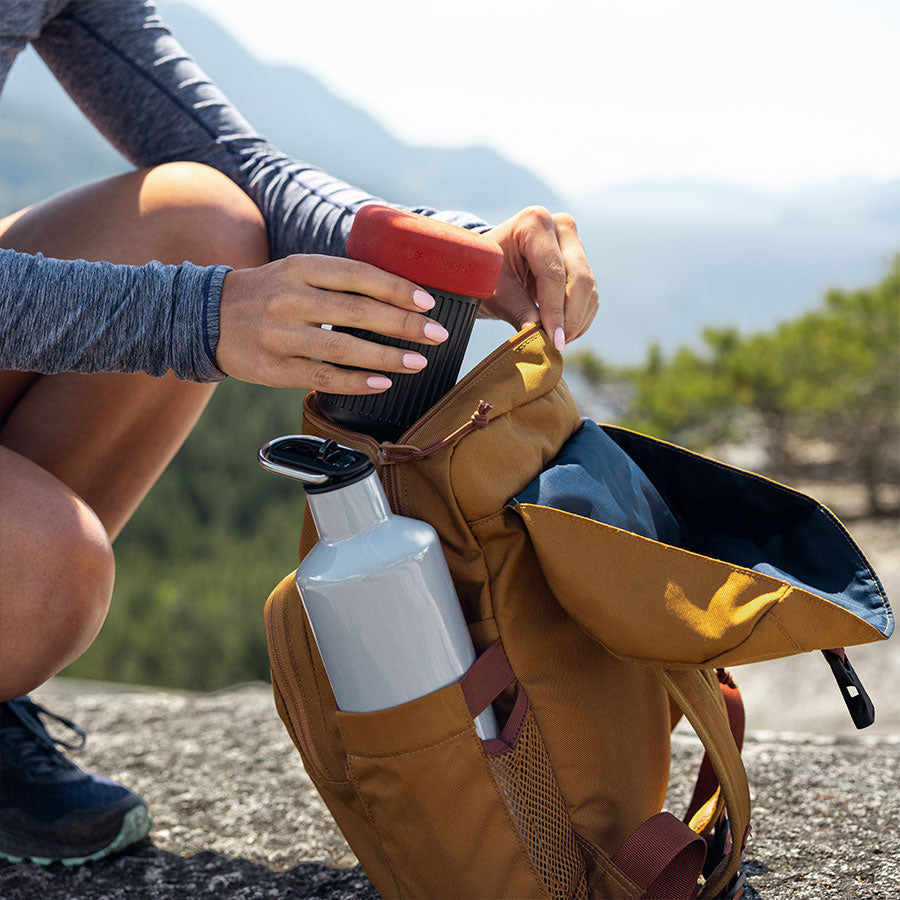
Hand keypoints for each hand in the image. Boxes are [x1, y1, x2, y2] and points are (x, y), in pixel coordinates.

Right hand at [216, 254, 448, 391]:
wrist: (206, 317)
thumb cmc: (267, 293)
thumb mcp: (296, 271)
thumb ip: (339, 279)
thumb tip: (399, 294)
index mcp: (300, 267)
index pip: (358, 275)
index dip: (397, 288)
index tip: (428, 302)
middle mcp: (289, 298)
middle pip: (357, 312)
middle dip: (403, 324)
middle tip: (436, 334)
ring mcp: (280, 336)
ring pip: (343, 348)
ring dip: (387, 357)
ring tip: (418, 362)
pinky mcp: (274, 368)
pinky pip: (322, 377)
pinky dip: (356, 382)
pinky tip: (382, 383)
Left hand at [479, 207, 598, 350]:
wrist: (492, 264)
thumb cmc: (487, 274)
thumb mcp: (497, 292)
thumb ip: (519, 311)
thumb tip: (542, 338)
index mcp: (535, 223)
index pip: (553, 274)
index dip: (555, 311)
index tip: (554, 341)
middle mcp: (561, 226)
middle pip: (579, 279)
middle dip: (570, 318)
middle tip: (557, 345)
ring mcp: (575, 242)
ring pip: (589, 289)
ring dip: (576, 321)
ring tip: (555, 341)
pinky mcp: (582, 261)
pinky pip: (591, 295)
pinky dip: (580, 318)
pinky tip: (562, 331)